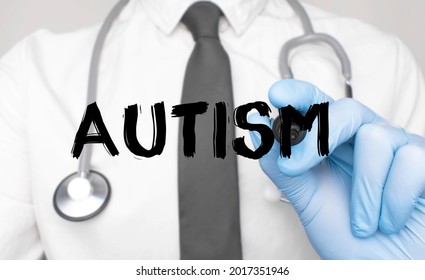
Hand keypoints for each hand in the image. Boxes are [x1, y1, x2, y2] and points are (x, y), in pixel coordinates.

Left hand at [249, 79, 424, 258]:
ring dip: (363, 191)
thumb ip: (284, 167)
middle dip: (319, 137)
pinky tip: (389, 220)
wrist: (385, 267)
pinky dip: (393, 200)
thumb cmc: (349, 234)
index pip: (317, 104)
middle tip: (297, 166)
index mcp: (334, 141)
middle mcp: (366, 137)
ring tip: (362, 222)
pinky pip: (411, 162)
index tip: (277, 96)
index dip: (298, 95)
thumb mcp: (308, 200)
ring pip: (377, 138)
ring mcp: (399, 147)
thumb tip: (259, 133)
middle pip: (347, 110)